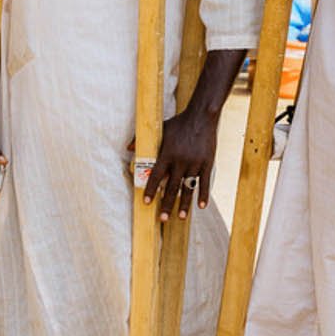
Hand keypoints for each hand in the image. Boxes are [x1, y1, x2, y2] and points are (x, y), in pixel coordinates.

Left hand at [147, 105, 219, 219]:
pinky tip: (201, 206)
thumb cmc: (179, 123)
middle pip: (172, 187)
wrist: (202, 116)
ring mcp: (195, 163)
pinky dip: (203, 195)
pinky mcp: (207, 162)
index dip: (152, 190)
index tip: (147, 202)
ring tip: (180, 217)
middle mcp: (180, 160)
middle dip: (167, 204)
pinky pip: (204, 182)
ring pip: (188, 188)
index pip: (156, 176)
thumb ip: (142, 139)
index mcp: (167, 153)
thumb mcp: (160, 129)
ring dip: (184, 204)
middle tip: (162, 219)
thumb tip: (127, 148)